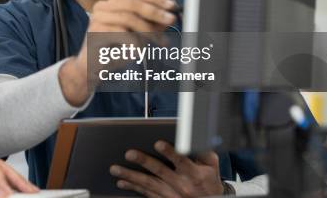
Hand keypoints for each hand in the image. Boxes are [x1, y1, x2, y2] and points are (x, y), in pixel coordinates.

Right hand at [59, 0, 177, 105]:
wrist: (92, 68)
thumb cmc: (113, 51)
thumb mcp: (137, 36)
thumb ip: (150, 26)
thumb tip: (167, 18)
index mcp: (113, 4)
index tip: (172, 6)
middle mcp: (104, 7)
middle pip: (133, 3)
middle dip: (155, 12)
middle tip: (170, 20)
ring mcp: (97, 18)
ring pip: (128, 18)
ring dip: (148, 31)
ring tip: (159, 42)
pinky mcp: (95, 31)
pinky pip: (120, 33)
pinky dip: (134, 43)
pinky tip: (139, 51)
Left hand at [109, 141, 224, 197]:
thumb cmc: (209, 180)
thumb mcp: (212, 165)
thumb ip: (203, 150)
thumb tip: (193, 135)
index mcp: (194, 174)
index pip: (181, 161)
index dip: (170, 152)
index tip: (158, 143)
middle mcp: (182, 185)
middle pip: (160, 172)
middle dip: (143, 162)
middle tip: (129, 154)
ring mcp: (172, 195)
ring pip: (148, 184)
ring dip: (130, 176)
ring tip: (115, 169)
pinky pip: (146, 194)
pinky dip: (133, 188)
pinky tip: (122, 182)